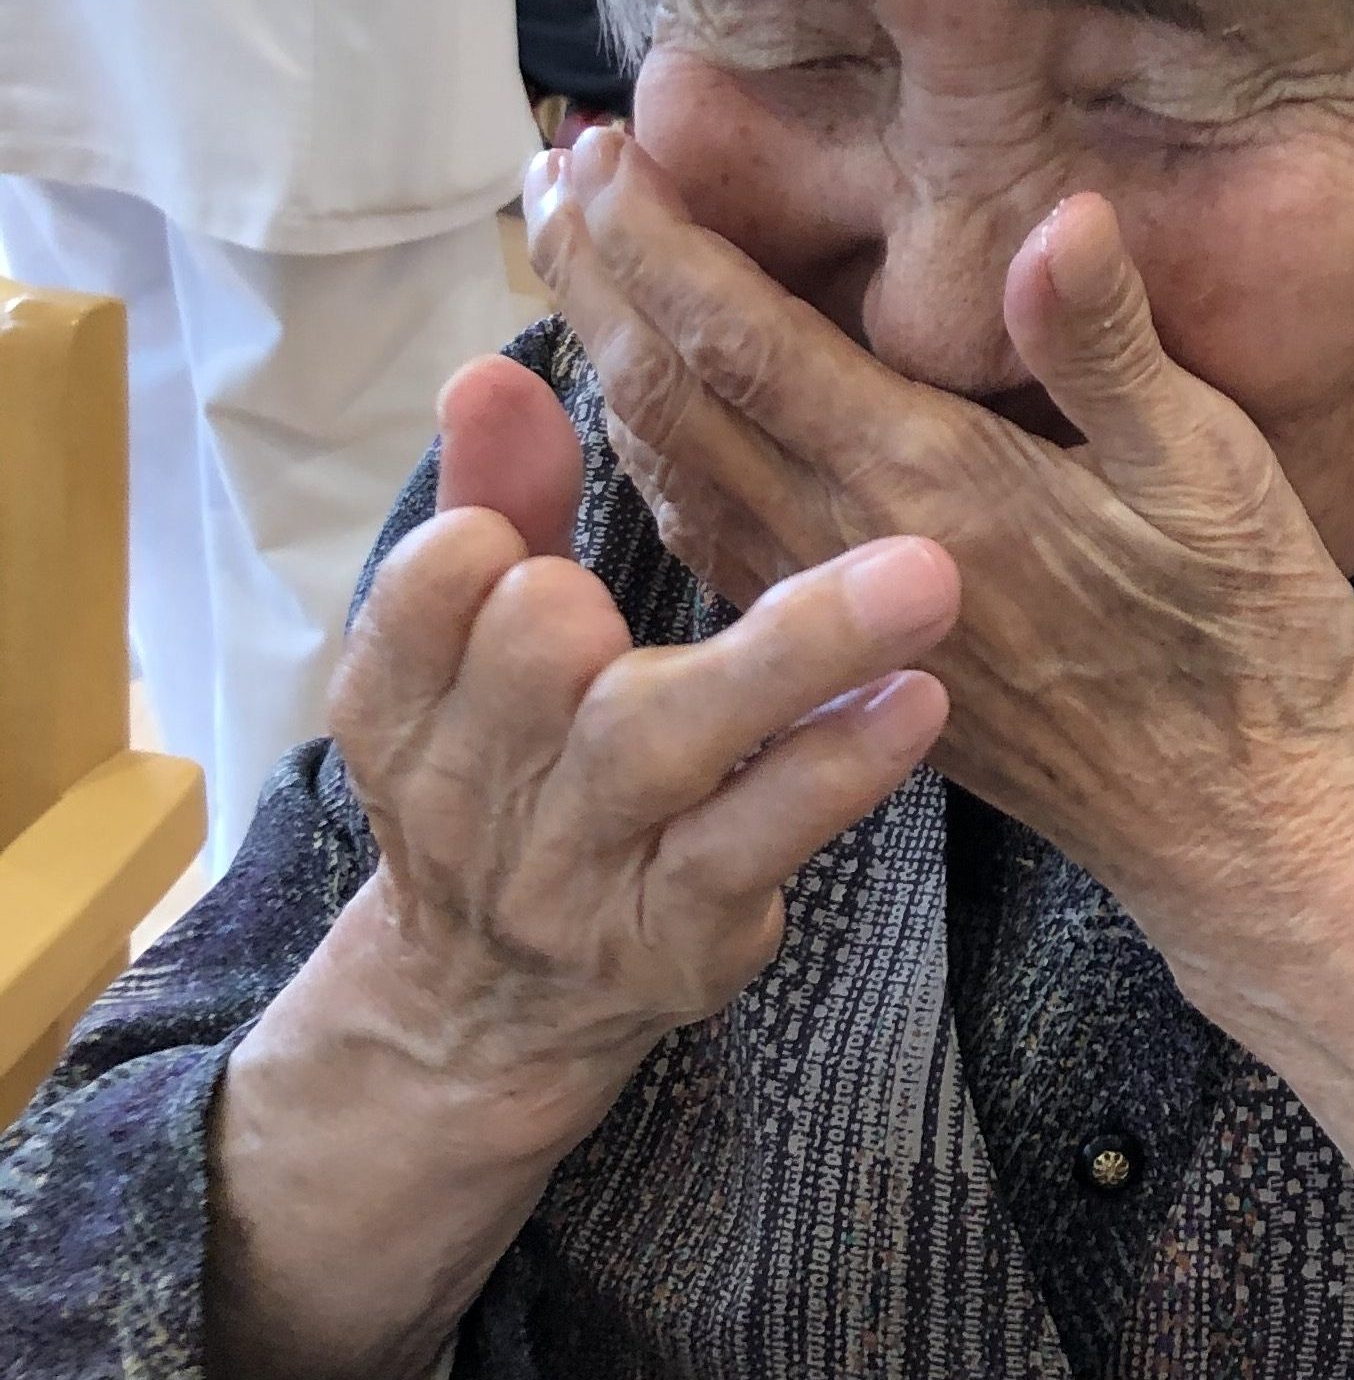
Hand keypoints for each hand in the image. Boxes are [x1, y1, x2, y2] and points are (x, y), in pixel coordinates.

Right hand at [203, 364, 957, 1379]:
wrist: (493, 1011)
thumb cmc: (514, 767)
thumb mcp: (472, 647)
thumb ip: (493, 499)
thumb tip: (494, 369)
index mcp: (407, 695)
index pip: (425, 589)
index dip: (477, 546)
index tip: (522, 527)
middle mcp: (483, 787)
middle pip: (535, 655)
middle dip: (607, 592)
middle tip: (709, 540)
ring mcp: (587, 868)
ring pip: (661, 742)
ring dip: (791, 653)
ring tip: (921, 576)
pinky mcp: (683, 931)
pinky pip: (757, 838)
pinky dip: (834, 765)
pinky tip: (918, 698)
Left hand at [526, 134, 1353, 1037]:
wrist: (1234, 826)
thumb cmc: (1245, 640)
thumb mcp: (1215, 474)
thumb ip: (1110, 347)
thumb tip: (1056, 217)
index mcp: (926, 486)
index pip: (741, 341)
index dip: (656, 241)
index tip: (594, 152)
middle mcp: (848, 551)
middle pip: (671, 400)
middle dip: (598, 282)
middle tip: (545, 178)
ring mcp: (837, 614)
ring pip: (674, 473)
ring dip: (609, 361)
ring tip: (575, 267)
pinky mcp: (849, 658)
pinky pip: (710, 540)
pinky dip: (658, 457)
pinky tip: (653, 420)